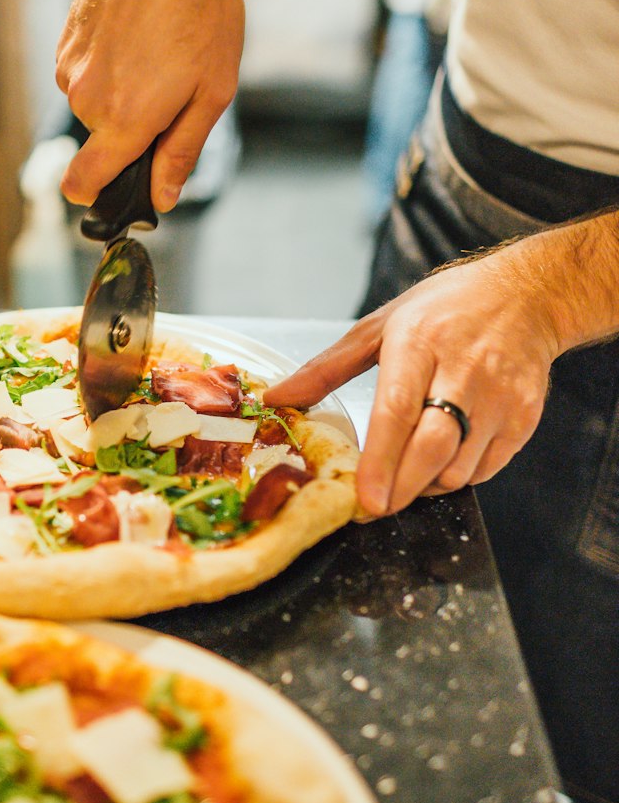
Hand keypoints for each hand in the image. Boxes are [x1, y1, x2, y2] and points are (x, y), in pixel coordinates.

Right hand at [56, 0, 243, 212]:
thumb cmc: (201, 6)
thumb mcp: (213, 90)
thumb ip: (182, 150)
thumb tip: (162, 196)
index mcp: (125, 120)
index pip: (82, 184)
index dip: (99, 197)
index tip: (115, 193)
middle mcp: (87, 99)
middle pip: (102, 141)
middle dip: (132, 128)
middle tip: (173, 88)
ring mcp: (70, 66)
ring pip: (94, 104)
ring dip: (122, 91)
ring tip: (159, 49)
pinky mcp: (65, 39)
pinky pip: (85, 72)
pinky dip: (109, 63)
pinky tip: (138, 31)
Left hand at [263, 251, 560, 516]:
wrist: (525, 296)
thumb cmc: (445, 309)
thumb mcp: (379, 326)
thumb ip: (326, 368)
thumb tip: (277, 398)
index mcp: (419, 343)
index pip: (397, 410)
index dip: (380, 461)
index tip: (365, 499)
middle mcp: (464, 370)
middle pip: (432, 448)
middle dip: (400, 489)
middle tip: (373, 506)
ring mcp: (500, 396)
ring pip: (459, 468)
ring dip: (426, 484)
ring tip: (406, 473)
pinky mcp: (525, 417)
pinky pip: (485, 470)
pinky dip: (456, 477)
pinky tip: (440, 461)